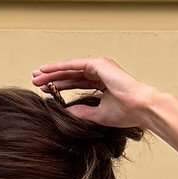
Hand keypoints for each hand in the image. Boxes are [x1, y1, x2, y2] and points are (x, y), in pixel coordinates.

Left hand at [30, 57, 157, 129]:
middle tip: (36, 81)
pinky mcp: (98, 64)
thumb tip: (66, 112)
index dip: (61, 86)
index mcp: (101, 82)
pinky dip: (60, 67)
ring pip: (70, 68)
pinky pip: (74, 65)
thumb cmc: (127, 112)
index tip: (46, 90)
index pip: (76, 82)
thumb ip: (82, 111)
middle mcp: (99, 71)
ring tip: (37, 76)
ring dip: (53, 71)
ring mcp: (99, 66)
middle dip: (53, 77)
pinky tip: (47, 71)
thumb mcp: (99, 114)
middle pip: (71, 74)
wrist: (141, 108)